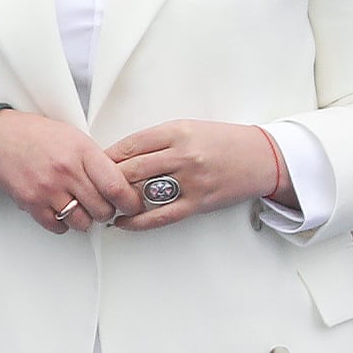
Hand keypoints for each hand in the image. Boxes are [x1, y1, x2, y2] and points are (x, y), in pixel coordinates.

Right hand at [0, 109, 135, 232]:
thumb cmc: (35, 135)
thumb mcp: (74, 137)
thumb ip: (96, 160)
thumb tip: (120, 184)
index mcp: (82, 151)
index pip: (116, 186)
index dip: (130, 201)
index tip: (132, 205)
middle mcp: (66, 171)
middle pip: (102, 209)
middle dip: (106, 211)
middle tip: (102, 204)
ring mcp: (47, 188)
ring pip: (81, 222)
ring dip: (84, 219)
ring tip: (79, 206)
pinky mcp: (31, 202)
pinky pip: (57, 227)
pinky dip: (62, 224)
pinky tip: (60, 209)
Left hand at [105, 118, 295, 229]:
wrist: (262, 157)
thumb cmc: (223, 141)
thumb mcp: (189, 129)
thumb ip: (158, 141)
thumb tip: (122, 155)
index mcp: (177, 131)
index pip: (130, 145)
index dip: (107, 157)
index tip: (92, 165)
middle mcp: (183, 154)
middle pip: (131, 169)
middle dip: (107, 180)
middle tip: (91, 187)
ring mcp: (191, 180)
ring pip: (143, 192)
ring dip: (119, 201)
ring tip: (103, 205)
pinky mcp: (199, 202)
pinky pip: (161, 216)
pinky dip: (137, 222)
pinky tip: (123, 222)